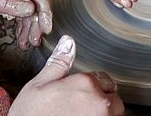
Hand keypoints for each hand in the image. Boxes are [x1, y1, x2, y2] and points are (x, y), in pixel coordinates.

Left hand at [0, 0, 51, 49]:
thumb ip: (6, 3)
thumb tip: (30, 10)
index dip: (44, 9)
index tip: (46, 28)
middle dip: (36, 19)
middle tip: (34, 40)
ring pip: (29, 0)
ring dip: (29, 21)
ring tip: (27, 41)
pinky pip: (20, 0)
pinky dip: (20, 16)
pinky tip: (20, 32)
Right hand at [9, 35, 123, 115]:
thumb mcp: (37, 86)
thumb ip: (58, 64)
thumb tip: (68, 42)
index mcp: (84, 84)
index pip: (102, 79)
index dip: (89, 87)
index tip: (77, 95)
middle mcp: (98, 102)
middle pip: (111, 97)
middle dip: (100, 99)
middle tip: (79, 107)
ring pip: (112, 112)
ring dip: (101, 112)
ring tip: (79, 115)